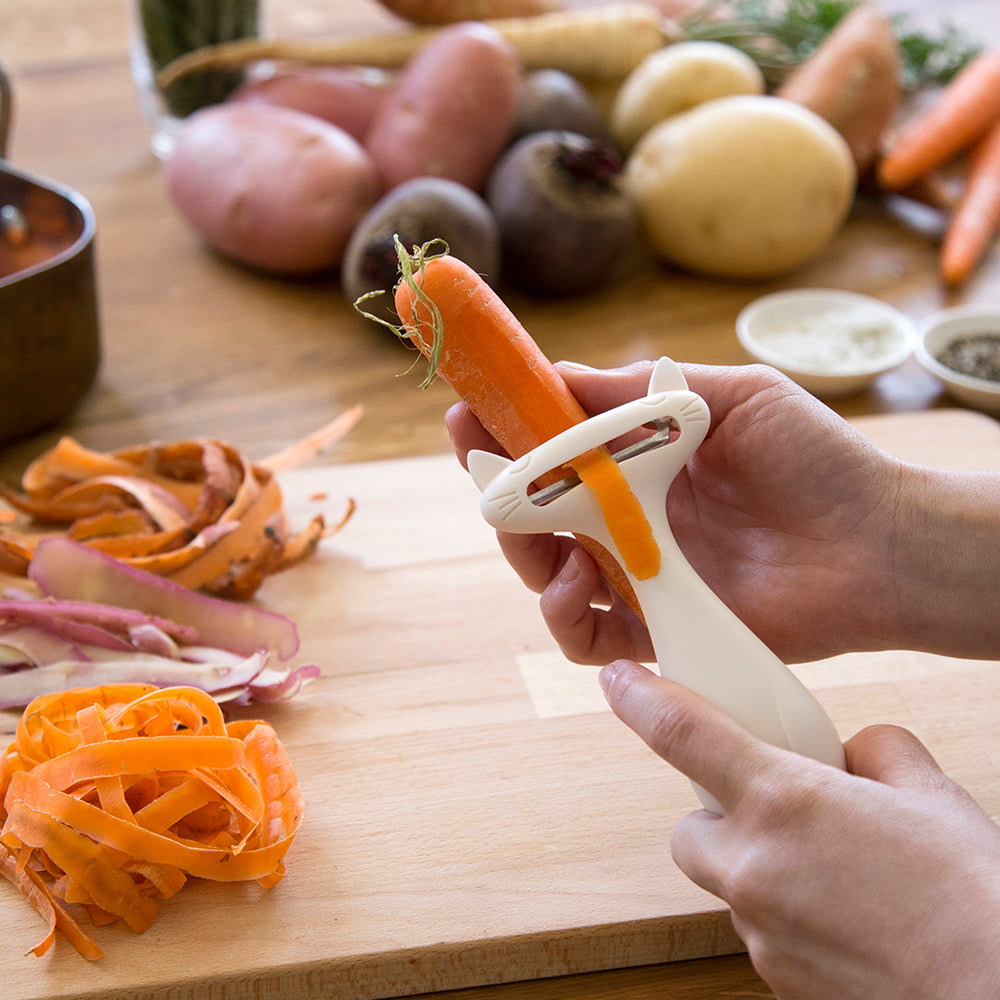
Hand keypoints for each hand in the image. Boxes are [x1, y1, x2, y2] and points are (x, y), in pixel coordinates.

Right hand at [447, 360, 905, 663]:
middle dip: (497, 497)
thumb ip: (639, 393)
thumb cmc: (816, 459)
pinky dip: (566, 618)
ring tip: (542, 538)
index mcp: (641, 462)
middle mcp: (631, 518)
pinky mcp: (659, 629)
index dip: (504, 434)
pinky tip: (579, 585)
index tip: (465, 413)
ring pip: (548, 575)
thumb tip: (557, 372)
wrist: (879, 541)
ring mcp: (641, 576)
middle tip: (483, 475)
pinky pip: (588, 637)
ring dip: (525, 556)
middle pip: (535, 516)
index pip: (552, 449)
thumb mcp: (728, 398)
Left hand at [600, 658, 999, 999]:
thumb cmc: (972, 898)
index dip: (639, 699)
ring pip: (727, 884)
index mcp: (782, 800)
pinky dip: (785, 916)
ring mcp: (760, 931)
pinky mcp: (778, 980)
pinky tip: (845, 919)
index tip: (617, 681)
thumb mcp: (930, 795)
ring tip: (832, 873)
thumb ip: (876, 754)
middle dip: (719, 816)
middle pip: (689, 830)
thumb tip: (855, 754)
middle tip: (778, 813)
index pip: (681, 733)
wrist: (999, 998)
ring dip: (758, 868)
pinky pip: (760, 932)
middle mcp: (753, 866)